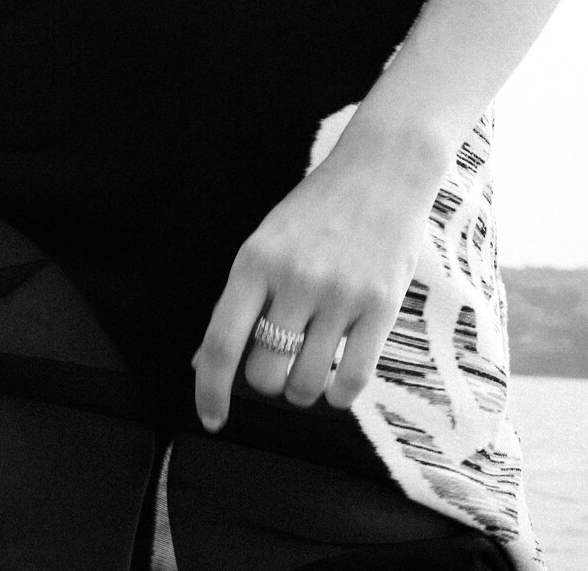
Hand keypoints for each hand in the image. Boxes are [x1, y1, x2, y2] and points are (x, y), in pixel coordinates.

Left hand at [192, 133, 440, 431]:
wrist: (383, 168)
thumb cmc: (318, 209)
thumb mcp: (266, 241)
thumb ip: (239, 301)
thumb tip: (203, 363)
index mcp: (256, 260)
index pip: (221, 343)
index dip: (210, 391)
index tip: (212, 418)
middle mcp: (296, 278)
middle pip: (264, 374)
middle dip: (267, 381)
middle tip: (280, 361)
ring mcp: (341, 292)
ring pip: (306, 385)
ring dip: (303, 389)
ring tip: (310, 364)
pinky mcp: (381, 305)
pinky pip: (352, 381)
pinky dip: (339, 394)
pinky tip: (338, 379)